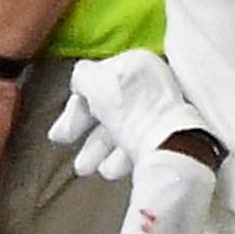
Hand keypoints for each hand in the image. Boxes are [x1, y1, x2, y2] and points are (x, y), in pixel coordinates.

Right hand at [49, 49, 215, 180]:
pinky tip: (110, 171)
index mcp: (137, 63)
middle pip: (109, 105)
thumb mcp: (96, 84)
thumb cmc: (131, 112)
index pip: (98, 79)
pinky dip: (120, 156)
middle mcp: (152, 83)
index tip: (63, 130)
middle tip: (64, 146)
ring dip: (97, 148)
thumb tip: (80, 80)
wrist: (171, 148)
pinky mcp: (169, 137)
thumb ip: (82, 76)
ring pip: (121, 127)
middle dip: (83, 129)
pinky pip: (138, 142)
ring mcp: (162, 111)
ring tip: (85, 169)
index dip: (76, 103)